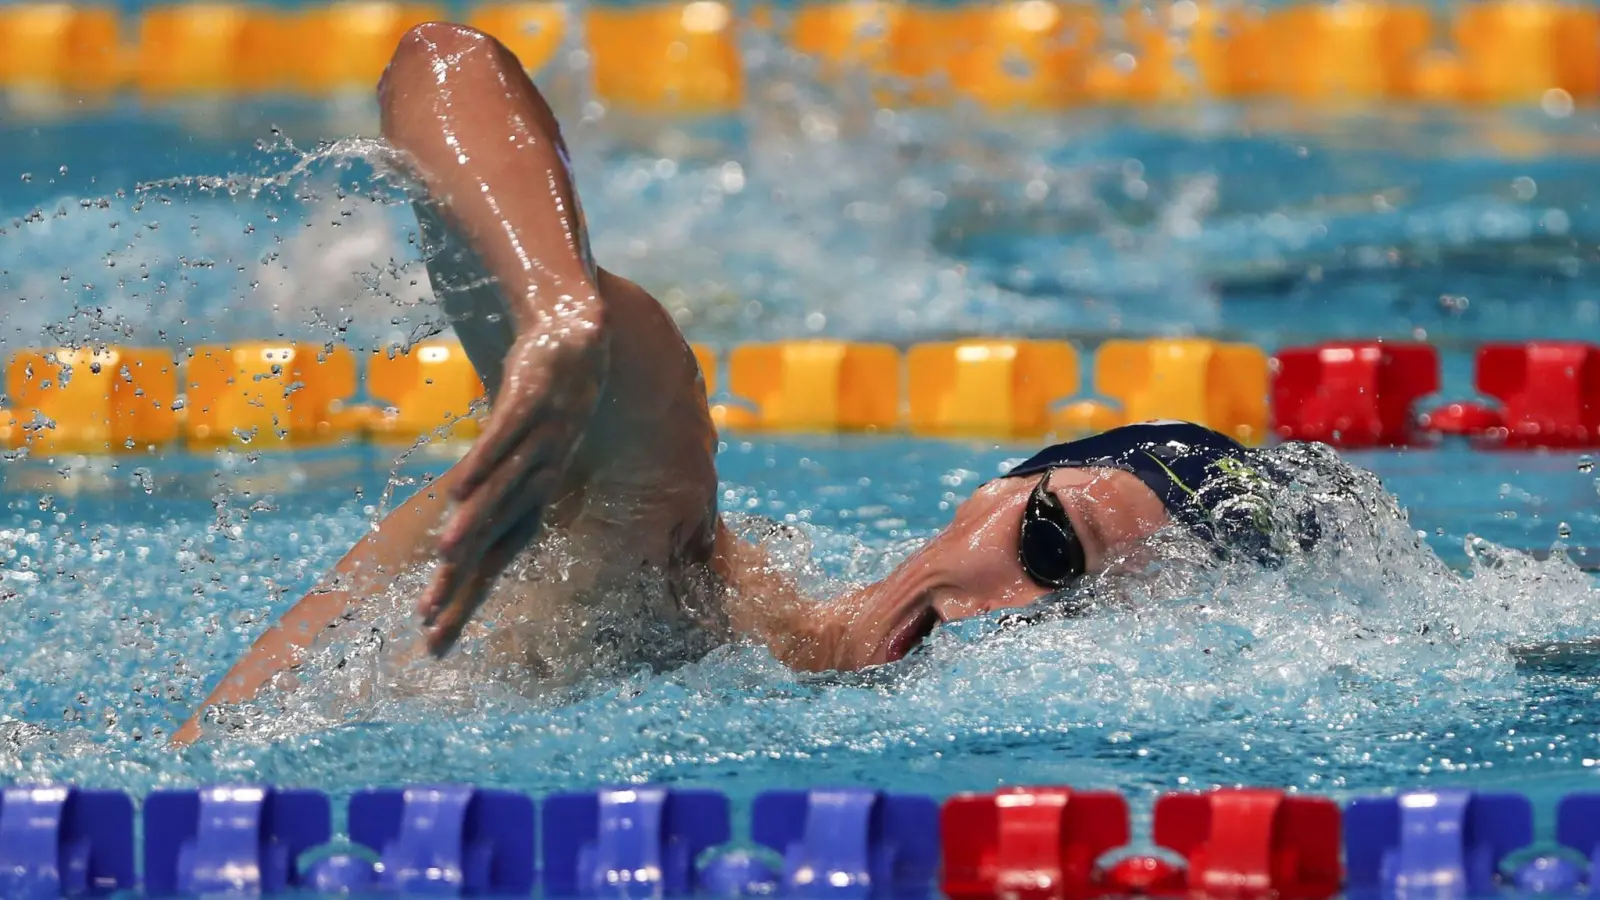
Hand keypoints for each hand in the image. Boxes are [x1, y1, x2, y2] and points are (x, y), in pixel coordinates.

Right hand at [418, 319, 607, 655]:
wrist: (575, 338)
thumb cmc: (541, 408)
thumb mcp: (516, 458)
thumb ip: (485, 495)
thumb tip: (454, 534)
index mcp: (533, 500)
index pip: (494, 563)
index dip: (465, 601)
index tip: (432, 642)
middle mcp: (540, 479)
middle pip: (495, 540)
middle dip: (463, 583)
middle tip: (429, 622)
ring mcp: (539, 441)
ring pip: (502, 491)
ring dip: (474, 523)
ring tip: (443, 557)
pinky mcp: (530, 400)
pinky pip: (504, 436)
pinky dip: (484, 461)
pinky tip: (458, 488)